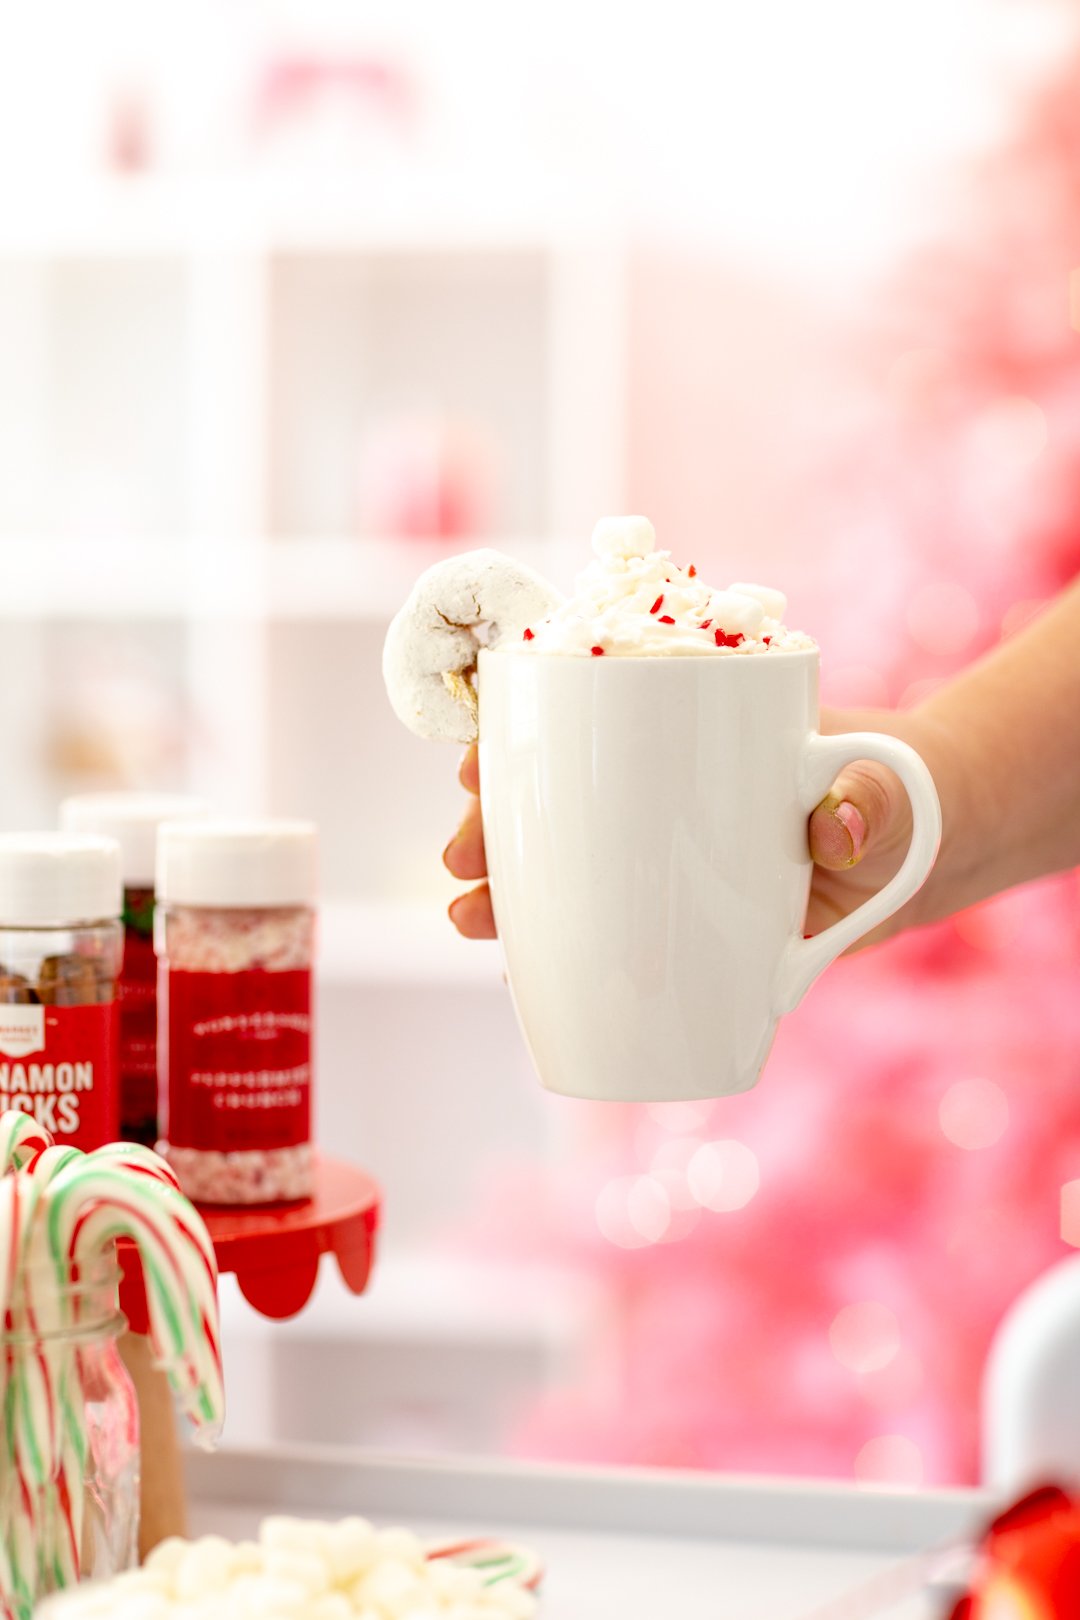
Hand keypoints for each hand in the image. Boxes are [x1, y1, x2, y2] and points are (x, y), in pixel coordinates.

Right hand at [445, 712, 948, 945]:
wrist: (921, 853)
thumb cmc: (897, 795)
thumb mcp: (887, 786)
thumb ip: (872, 795)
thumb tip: (832, 827)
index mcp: (683, 730)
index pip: (578, 722)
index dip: (515, 740)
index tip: (476, 766)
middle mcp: (654, 792)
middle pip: (548, 800)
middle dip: (489, 825)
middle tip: (463, 859)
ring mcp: (660, 858)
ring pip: (559, 868)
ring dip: (503, 891)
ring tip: (469, 918)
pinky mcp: (676, 919)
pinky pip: (601, 930)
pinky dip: (555, 949)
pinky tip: (519, 974)